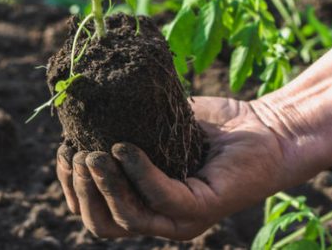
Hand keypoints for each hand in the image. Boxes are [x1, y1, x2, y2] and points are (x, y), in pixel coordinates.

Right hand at [55, 97, 293, 240]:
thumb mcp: (158, 125)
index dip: (69, 186)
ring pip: (126, 218)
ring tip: (92, 153)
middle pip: (101, 224)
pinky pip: (159, 197)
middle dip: (79, 190)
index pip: (94, 212)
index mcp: (145, 203)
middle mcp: (160, 219)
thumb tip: (78, 107)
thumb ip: (124, 126)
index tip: (62, 149)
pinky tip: (126, 147)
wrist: (269, 127)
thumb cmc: (217, 125)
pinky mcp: (202, 208)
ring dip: (102, 185)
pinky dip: (137, 173)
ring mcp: (181, 218)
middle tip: (74, 154)